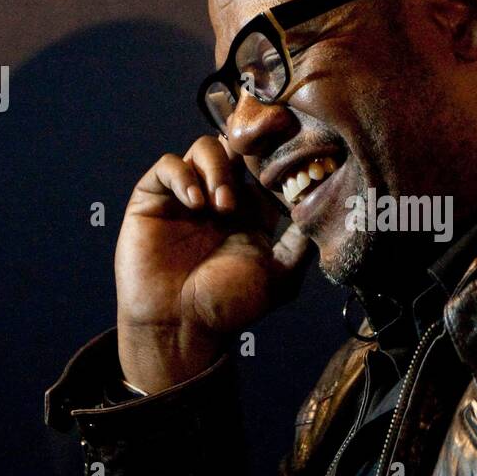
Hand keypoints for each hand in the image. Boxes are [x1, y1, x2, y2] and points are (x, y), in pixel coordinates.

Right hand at [114, 136, 311, 392]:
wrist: (179, 328)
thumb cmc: (228, 308)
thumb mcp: (279, 278)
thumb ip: (300, 244)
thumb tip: (322, 209)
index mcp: (252, 213)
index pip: (265, 167)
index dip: (275, 161)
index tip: (285, 169)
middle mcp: (220, 198)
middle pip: (237, 148)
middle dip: (247, 157)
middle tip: (252, 187)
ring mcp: (187, 196)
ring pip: (205, 148)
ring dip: (218, 168)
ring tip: (221, 206)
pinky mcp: (153, 199)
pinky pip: (168, 166)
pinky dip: (183, 176)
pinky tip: (195, 203)